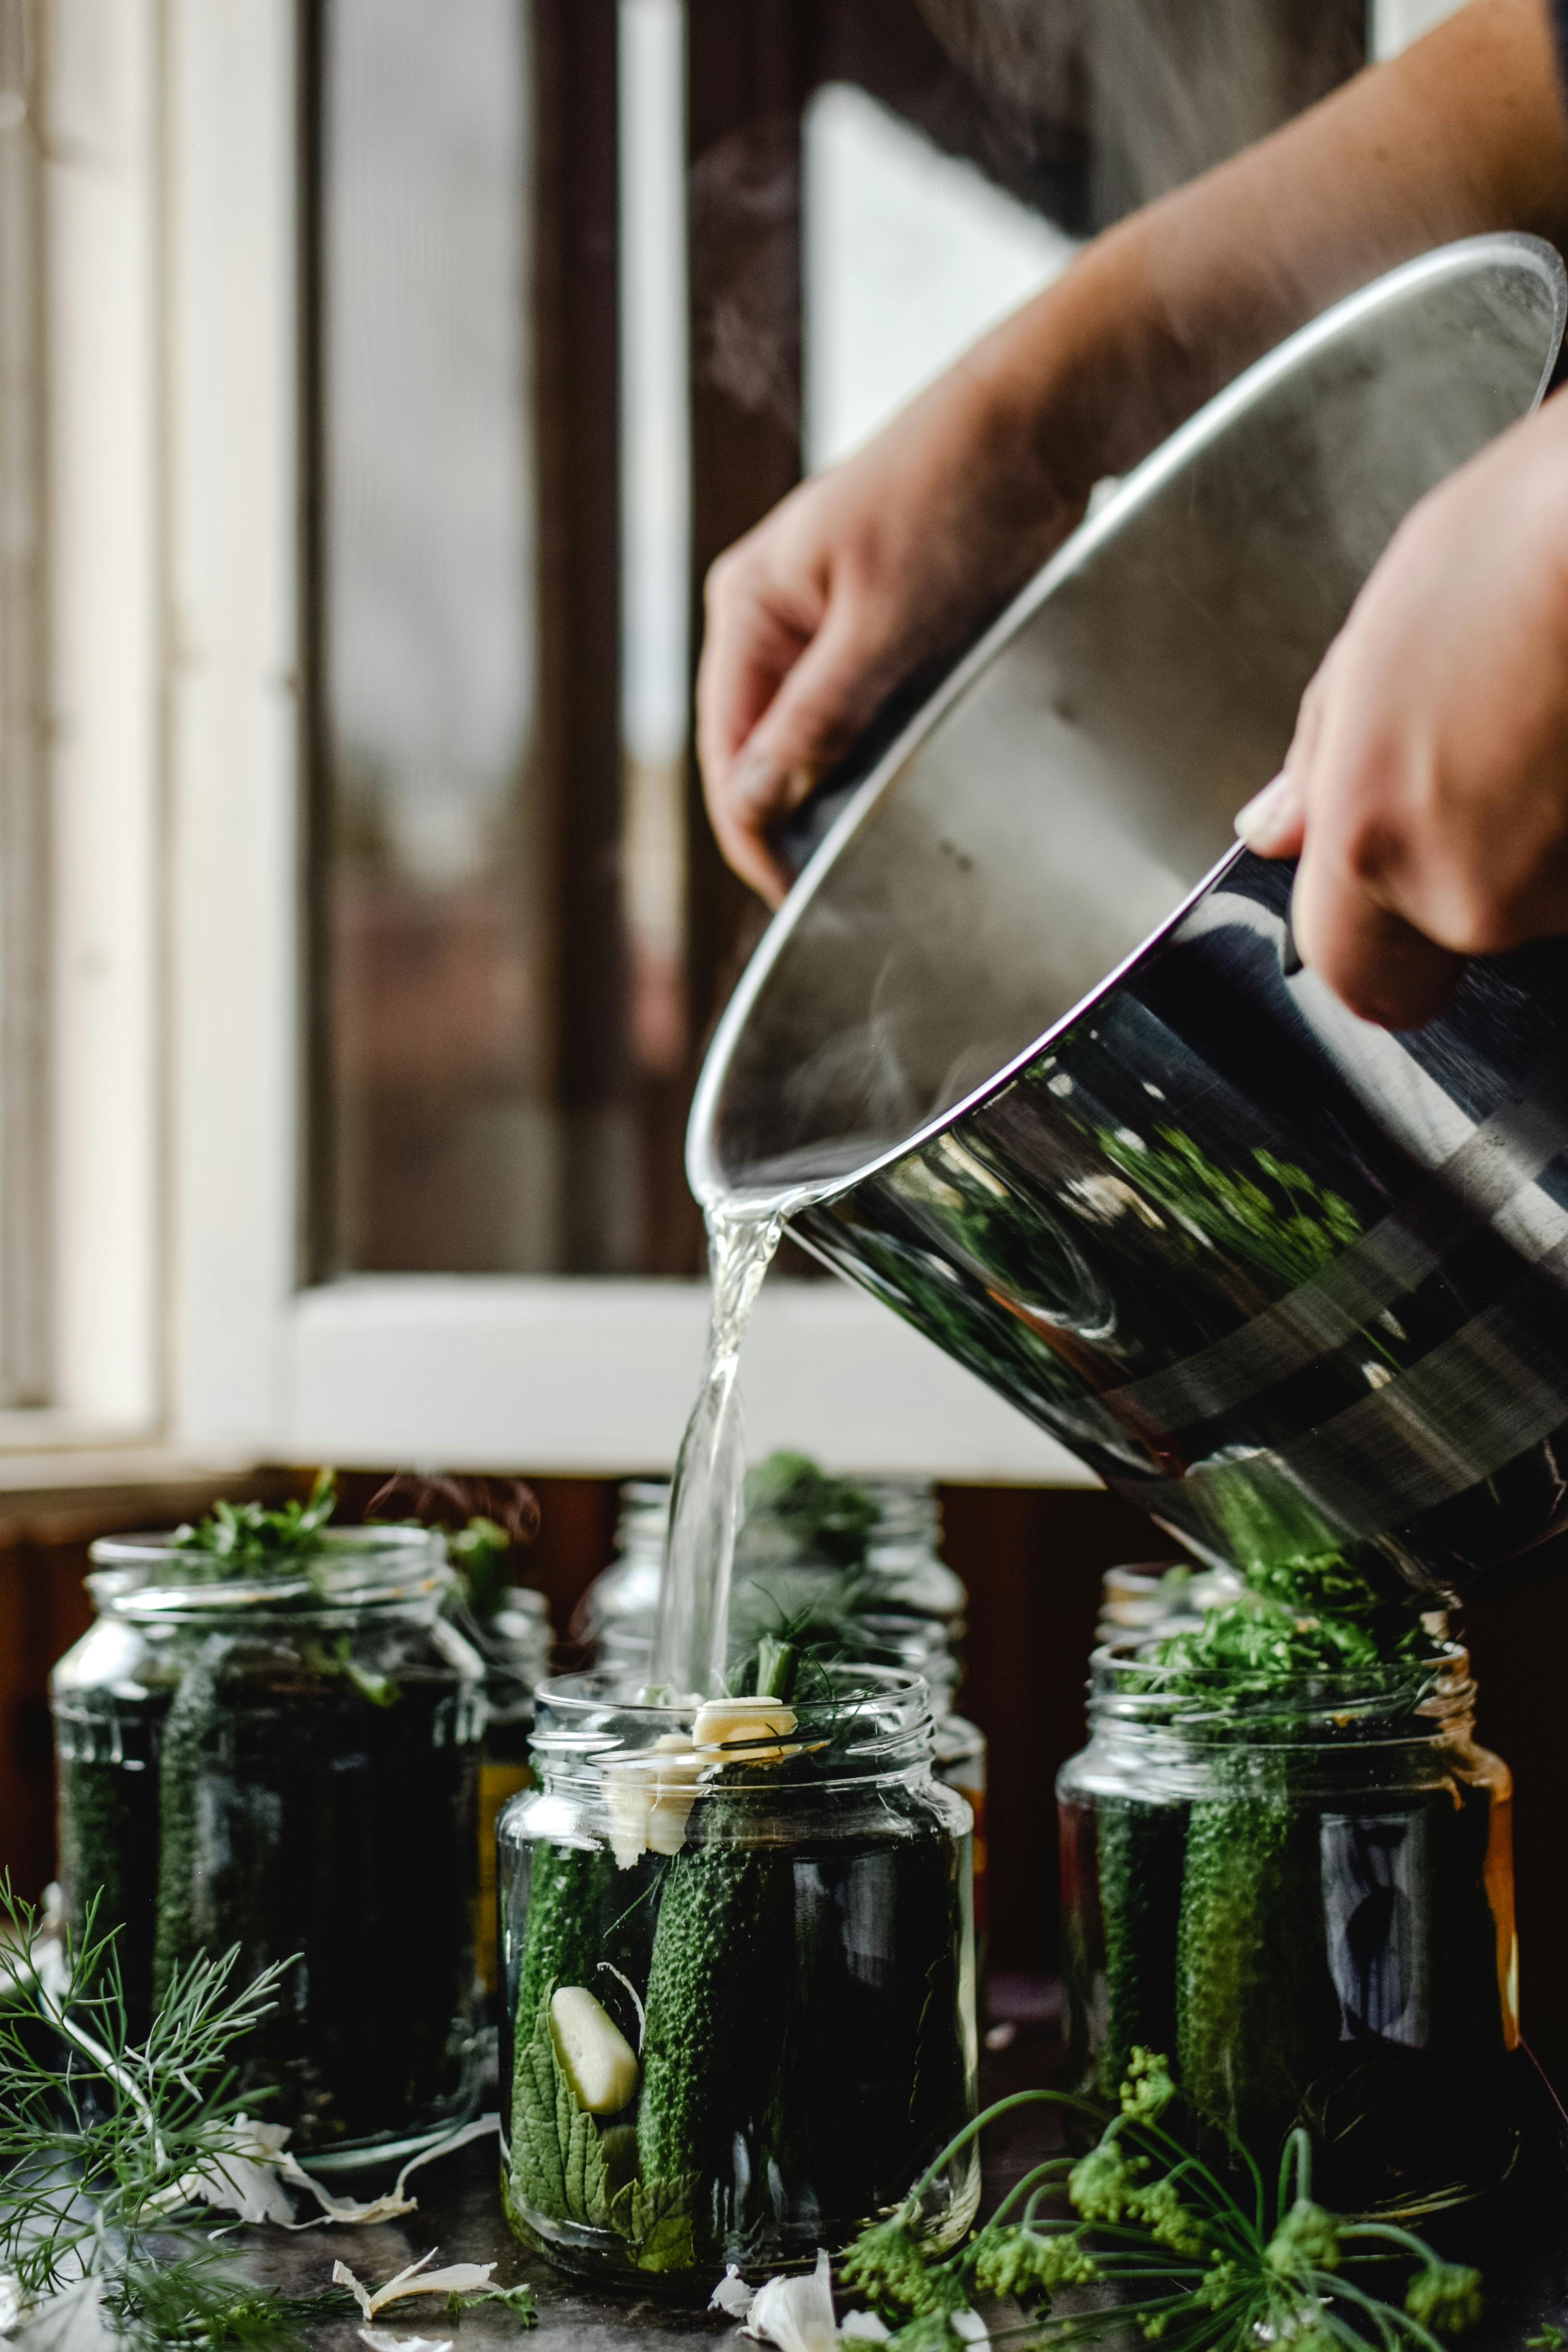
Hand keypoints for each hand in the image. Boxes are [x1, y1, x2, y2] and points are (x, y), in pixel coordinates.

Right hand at [696, 361, 1084, 903]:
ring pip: (813, 737)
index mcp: (747, 606)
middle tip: (851, 880)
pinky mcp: (875, 624)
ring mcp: (821, 621)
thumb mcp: (881, 620)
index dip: (755, 837)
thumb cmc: (955, 493)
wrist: (1040, 418)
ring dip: (840, 789)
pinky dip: (878, 751)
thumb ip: (815, 715)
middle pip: (762, 752)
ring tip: (881, 838)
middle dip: (796, 819)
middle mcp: (770, 616)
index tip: (798, 898)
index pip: (727, 755)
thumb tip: (753, 800)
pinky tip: (910, 778)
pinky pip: (858, 711)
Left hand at [1235, 389, 1567, 1026]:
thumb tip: (1276, 828)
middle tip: (1508, 738)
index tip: (1390, 887)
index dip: (1375, 937)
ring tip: (1560, 714)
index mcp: (1371, 837)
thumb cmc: (1529, 538)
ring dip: (1554, 826)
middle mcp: (1473, 893)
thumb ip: (1319, 762)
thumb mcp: (1378, 636)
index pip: (1352, 974)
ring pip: (1548, 893)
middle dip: (1482, 850)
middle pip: (1465, 921)